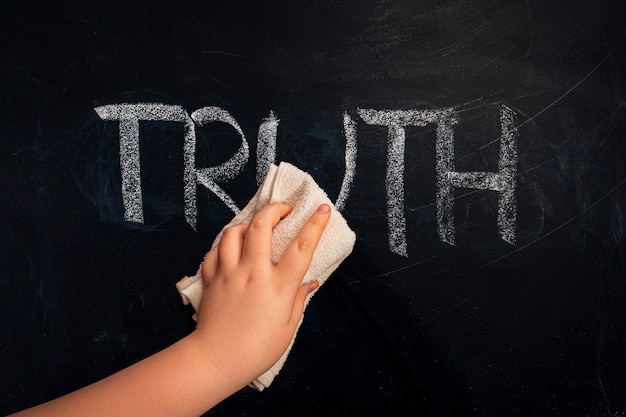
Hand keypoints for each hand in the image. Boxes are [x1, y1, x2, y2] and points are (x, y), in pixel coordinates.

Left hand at [187, 202, 330, 390]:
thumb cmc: (258, 349)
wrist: (217, 360)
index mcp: (278, 286)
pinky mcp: (210, 278)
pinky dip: (224, 245)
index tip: (322, 209)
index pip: (301, 247)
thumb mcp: (288, 326)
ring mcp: (229, 273)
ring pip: (234, 232)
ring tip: (255, 229)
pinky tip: (232, 250)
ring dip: (247, 225)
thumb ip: (299, 299)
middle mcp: (253, 273)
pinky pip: (215, 250)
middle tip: (284, 210)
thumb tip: (311, 281)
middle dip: (274, 210)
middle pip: (261, 226)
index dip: (314, 224)